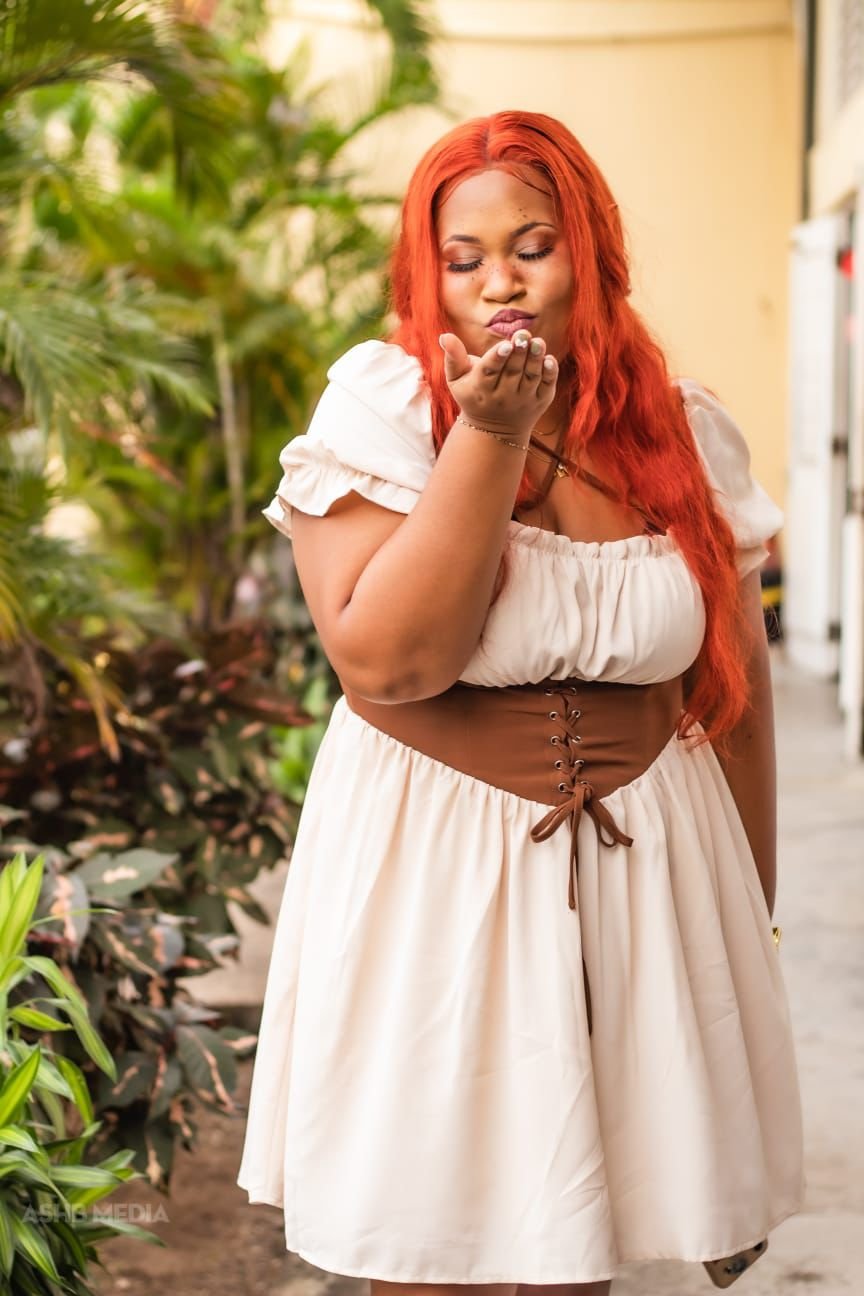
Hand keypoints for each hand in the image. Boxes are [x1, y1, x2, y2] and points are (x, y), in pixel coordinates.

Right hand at [439, 328, 557, 436]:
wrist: (494, 431)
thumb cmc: (473, 395)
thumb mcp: (457, 380)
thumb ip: (453, 357)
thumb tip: (444, 335)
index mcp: (481, 388)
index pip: (490, 371)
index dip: (498, 357)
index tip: (506, 345)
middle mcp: (503, 396)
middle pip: (512, 371)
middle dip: (519, 352)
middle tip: (523, 334)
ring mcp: (523, 399)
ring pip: (531, 377)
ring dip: (535, 359)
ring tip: (537, 342)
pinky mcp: (540, 401)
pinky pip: (546, 386)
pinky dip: (550, 374)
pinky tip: (549, 359)